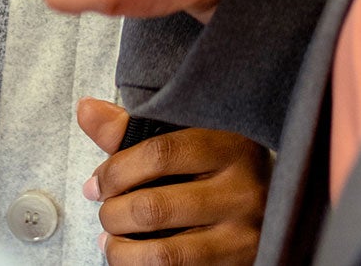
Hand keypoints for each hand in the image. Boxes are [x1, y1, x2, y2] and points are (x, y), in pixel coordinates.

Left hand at [78, 98, 269, 265]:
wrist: (274, 204)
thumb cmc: (213, 167)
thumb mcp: (181, 138)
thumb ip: (130, 128)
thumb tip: (85, 109)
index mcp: (230, 144)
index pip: (160, 153)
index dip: (116, 171)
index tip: (96, 183)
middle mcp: (243, 189)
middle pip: (155, 208)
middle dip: (114, 214)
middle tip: (105, 211)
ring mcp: (244, 235)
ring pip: (165, 254)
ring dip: (123, 251)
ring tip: (111, 240)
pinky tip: (133, 258)